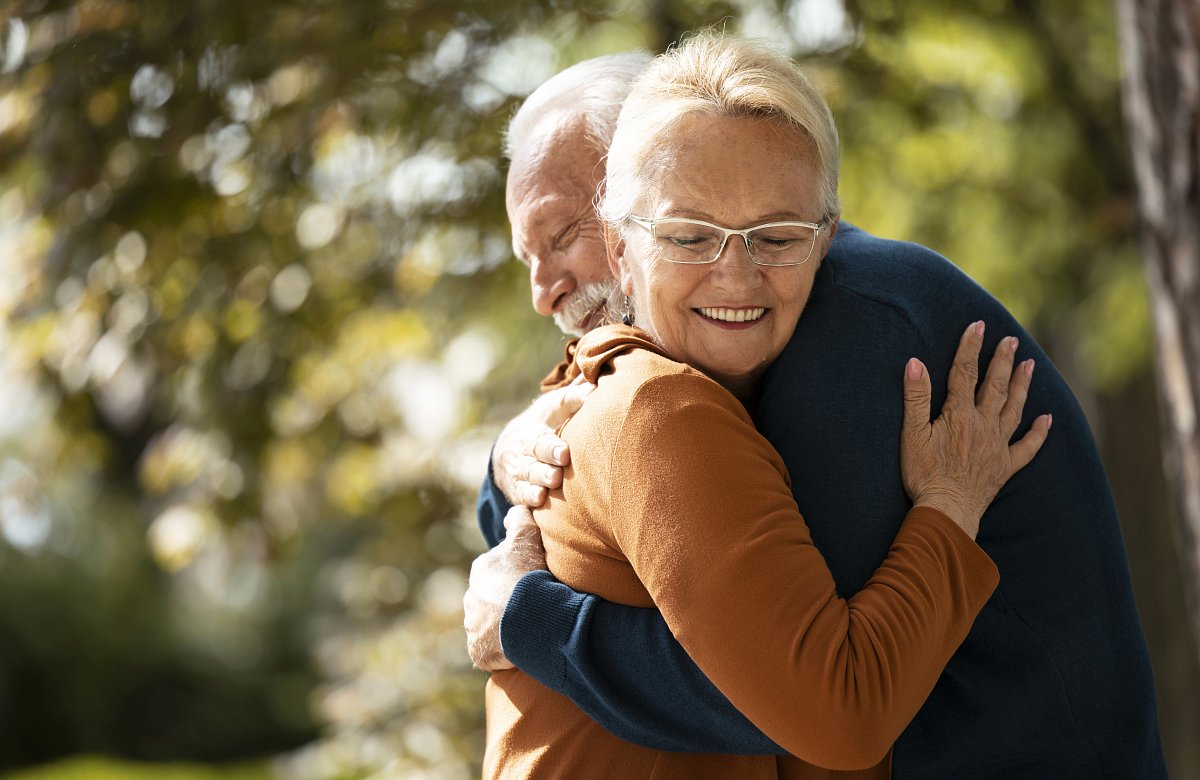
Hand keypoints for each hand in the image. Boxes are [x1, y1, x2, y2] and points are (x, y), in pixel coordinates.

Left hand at [464, 507, 547, 670]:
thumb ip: (521, 520)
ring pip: (489, 625)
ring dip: (504, 627)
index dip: (517, 576)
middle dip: (507, 602)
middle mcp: (472, 597)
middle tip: (533, 607)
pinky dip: (502, 650)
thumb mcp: (528, 539)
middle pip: (491, 599)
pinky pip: (489, 650)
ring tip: (528, 629)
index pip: (499, 571)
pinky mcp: (478, 650)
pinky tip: (520, 648)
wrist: (530, 617)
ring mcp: (474, 626)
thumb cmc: (530, 576)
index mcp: (482, 570)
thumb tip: (513, 511)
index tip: (533, 583)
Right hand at [493, 378, 594, 506]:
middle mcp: (525, 441)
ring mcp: (518, 466)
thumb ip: (575, 398)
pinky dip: (528, 497)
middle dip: (550, 450)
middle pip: (537, 444)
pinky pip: (520, 493)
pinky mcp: (516, 490)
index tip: (589, 400)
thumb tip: (596, 379)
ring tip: (554, 479)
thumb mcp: (555, 408)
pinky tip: (539, 499)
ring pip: (528, 471)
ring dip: (541, 475)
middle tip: (564, 454)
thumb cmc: (544, 426)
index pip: (559, 404)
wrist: (507, 452)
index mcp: (542, 415)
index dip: (573, 401)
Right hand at [901, 321, 1051, 538]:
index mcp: (960, 415)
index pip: (965, 373)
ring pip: (1014, 408)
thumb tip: (915, 363)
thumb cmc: (924, 474)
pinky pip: (1027, 447)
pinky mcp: (1005, 466)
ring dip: (1022, 385)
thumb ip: (916, 397)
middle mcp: (984, 425)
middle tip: (1011, 339)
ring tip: (1030, 364)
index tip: (978, 325)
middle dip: (1002, 360)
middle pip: (995, 386)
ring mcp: (998, 446)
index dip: (970, 347)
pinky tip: (1047, 419)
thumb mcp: (912, 434)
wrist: (947, 511)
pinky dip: (1039, 433)